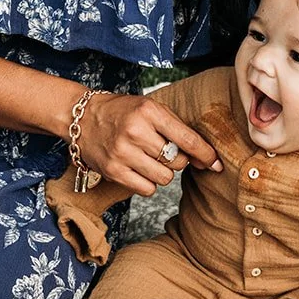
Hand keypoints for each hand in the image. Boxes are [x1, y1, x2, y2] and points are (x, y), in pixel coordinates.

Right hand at [76, 92, 222, 196]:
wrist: (82, 118)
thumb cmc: (122, 113)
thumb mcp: (149, 109)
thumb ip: (177, 129)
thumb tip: (206, 159)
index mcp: (149, 111)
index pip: (188, 139)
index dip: (206, 155)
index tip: (216, 164)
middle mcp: (136, 131)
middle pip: (178, 161)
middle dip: (177, 160)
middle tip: (164, 151)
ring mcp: (123, 152)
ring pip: (164, 177)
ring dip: (162, 172)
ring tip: (148, 159)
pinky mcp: (113, 170)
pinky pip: (147, 189)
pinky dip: (148, 183)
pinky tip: (139, 169)